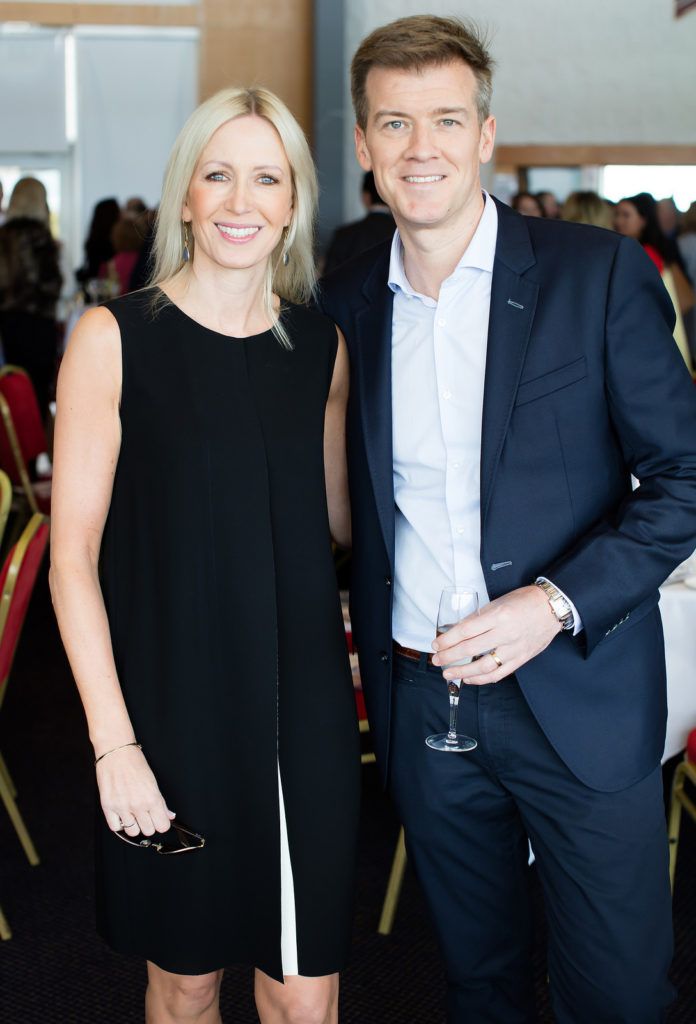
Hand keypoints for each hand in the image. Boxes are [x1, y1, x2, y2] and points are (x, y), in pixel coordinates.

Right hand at [96, 744, 175, 836]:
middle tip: (146, 814)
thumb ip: (161, 802)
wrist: (116, 753)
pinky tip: (122, 814)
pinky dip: (120, 824)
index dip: (161, 823)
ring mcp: (121, 807)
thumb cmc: (135, 763)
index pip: (162, 826)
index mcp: (152, 798)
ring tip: (133, 814)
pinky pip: (115, 828)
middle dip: (149, 824)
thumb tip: (169, 816)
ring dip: (134, 825)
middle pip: (148, 831)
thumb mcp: (153, 781)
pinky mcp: (108, 807)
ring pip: (133, 832)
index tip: (159, 819)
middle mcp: (137, 805)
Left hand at [431, 585, 560, 685]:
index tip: (436, 644)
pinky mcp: (521, 659)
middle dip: (449, 656)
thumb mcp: (497, 602)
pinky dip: (482, 679)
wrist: (552, 607)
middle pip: (470, 649)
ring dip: (463, 672)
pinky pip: (499, 673)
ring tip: (448, 674)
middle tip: (437, 660)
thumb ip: (478, 617)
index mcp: (497, 616)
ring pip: (484, 666)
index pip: (465, 631)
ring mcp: (514, 648)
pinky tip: (470, 679)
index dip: (448, 640)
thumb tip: (457, 630)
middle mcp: (505, 633)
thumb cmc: (524, 601)